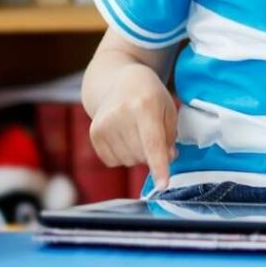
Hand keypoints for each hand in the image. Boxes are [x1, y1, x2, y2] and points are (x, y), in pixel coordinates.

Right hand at [88, 64, 177, 189]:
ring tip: (136, 131)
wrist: (117, 81)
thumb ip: (170, 135)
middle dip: (152, 154)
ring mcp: (105, 124)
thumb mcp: (168, 108)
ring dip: (138, 155)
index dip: (159, 166)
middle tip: (152, 135)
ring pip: (129, 161)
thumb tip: (167, 159)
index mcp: (146, 105)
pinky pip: (113, 161)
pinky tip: (123, 135)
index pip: (153, 143)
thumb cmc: (149, 95)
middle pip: (142, 156)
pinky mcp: (94, 133)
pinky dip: (123, 155)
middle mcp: (121, 114)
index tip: (163, 185)